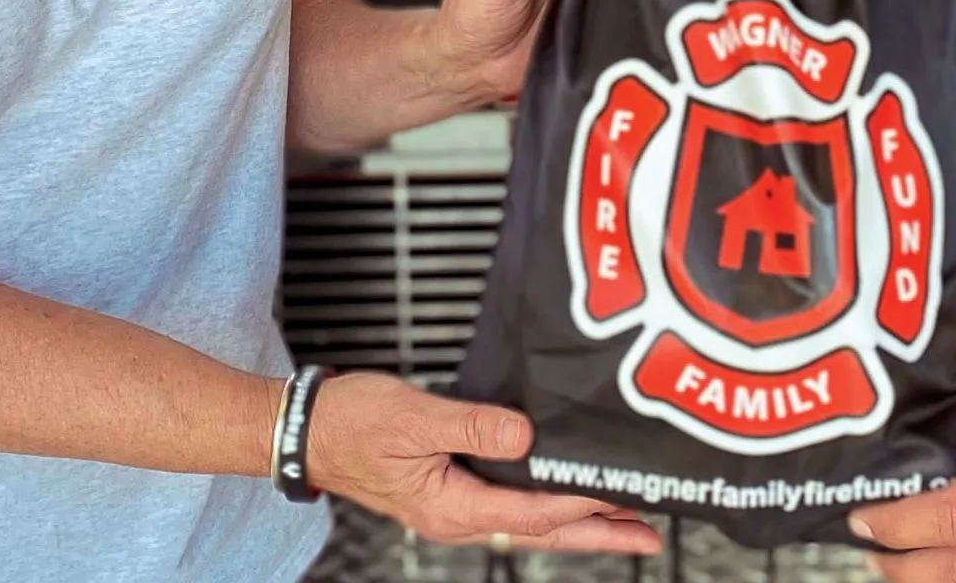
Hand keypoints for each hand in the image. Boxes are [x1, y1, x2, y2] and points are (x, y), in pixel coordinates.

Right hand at [302, 372, 659, 555]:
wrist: (307, 428)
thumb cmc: (351, 422)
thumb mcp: (414, 417)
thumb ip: (472, 425)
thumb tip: (524, 433)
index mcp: (451, 506)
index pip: (533, 512)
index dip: (582, 504)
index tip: (624, 496)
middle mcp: (457, 515)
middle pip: (543, 531)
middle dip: (599, 534)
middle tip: (649, 538)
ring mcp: (454, 506)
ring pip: (531, 520)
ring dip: (580, 521)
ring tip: (624, 520)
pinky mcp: (450, 490)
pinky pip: (512, 505)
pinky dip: (548, 504)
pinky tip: (566, 495)